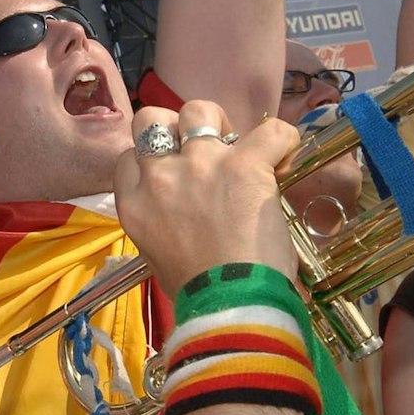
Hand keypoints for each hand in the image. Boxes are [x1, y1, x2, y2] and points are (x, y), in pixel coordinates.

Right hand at [114, 101, 300, 290]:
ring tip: (240, 146)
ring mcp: (199, 165)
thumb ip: (161, 223)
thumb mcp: (157, 257)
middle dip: (175, 126)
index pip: (129, 156)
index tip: (173, 172)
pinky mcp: (243, 164)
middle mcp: (159, 176)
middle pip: (152, 119)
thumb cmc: (197, 294)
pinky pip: (271, 132)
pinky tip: (284, 156)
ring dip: (220, 122)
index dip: (151, 158)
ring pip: (200, 110)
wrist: (230, 304)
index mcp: (134, 203)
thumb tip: (183, 215)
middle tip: (202, 148)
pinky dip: (283, 140)